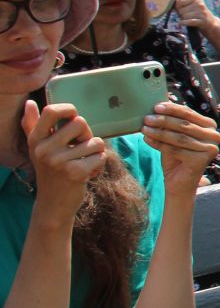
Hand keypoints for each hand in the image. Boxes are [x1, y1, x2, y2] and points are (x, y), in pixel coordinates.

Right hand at [23, 100, 106, 215]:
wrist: (53, 204)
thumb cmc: (50, 171)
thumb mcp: (37, 148)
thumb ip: (32, 125)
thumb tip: (30, 103)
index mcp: (36, 139)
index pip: (51, 111)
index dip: (69, 109)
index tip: (73, 117)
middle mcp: (44, 149)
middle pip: (80, 123)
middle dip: (87, 135)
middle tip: (79, 149)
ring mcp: (58, 161)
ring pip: (95, 141)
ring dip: (95, 152)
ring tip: (83, 163)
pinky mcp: (75, 172)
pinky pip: (101, 156)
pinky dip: (99, 164)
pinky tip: (88, 173)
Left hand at [143, 102, 219, 189]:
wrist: (179, 182)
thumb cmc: (176, 157)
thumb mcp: (174, 135)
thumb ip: (172, 122)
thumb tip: (159, 103)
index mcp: (210, 126)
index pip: (189, 113)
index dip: (172, 109)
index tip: (156, 106)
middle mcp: (214, 136)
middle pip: (185, 125)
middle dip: (163, 120)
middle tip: (147, 118)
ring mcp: (210, 149)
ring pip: (180, 137)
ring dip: (160, 132)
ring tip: (144, 128)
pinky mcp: (202, 160)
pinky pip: (176, 150)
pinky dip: (159, 144)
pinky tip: (148, 140)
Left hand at [172, 0, 212, 29]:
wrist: (210, 22)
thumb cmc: (196, 13)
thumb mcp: (191, 5)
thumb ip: (181, 3)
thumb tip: (170, 4)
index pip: (178, 1)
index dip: (178, 7)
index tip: (182, 9)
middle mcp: (199, 4)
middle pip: (180, 10)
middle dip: (181, 14)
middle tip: (188, 15)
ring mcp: (202, 12)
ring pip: (183, 17)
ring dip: (184, 19)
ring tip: (190, 19)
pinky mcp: (202, 21)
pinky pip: (188, 22)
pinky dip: (184, 23)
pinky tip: (185, 23)